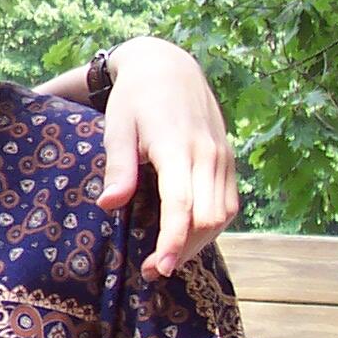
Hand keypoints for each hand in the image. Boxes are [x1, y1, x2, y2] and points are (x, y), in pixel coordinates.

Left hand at [94, 37, 239, 279]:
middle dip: (185, 249)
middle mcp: (208, 155)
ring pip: (224, 214)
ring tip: (168, 259)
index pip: (183, 205)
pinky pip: (229, 201)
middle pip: (209, 217)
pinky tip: (188, 236)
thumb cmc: (134, 100)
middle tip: (154, 270)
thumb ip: (118, 166)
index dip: (174, 241)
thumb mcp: (117, 127)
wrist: (168, 67)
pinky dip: (212, 225)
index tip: (160, 267)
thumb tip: (109, 204)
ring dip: (200, 242)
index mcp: (178, 148)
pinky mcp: (228, 159)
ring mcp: (223, 157)